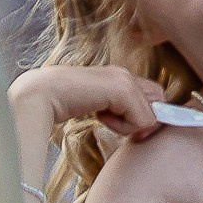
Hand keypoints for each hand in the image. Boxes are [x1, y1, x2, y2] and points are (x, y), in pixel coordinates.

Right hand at [8, 63, 167, 138]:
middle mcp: (124, 73)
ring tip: (103, 117)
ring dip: (130, 125)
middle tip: (114, 122)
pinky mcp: (122, 89)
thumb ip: (117, 109)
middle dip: (143, 119)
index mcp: (119, 76)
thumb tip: (145, 128)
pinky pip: (142, 120)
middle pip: (160, 100)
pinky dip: (123, 127)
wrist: (41, 94)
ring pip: (152, 114)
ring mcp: (124, 79)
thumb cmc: (62, 104)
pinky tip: (99, 116)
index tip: (122, 125)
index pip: (154, 94)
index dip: (146, 114)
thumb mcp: (96, 106)